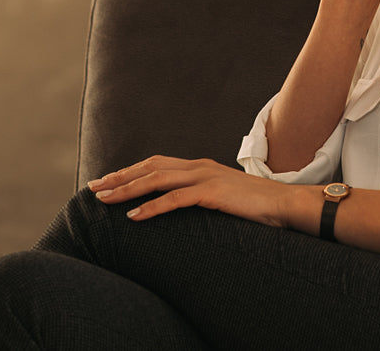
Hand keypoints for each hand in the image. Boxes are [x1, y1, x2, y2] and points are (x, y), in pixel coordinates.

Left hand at [88, 156, 297, 228]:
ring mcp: (205, 177)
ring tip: (105, 200)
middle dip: (120, 177)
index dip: (130, 171)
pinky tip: (134, 216)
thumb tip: (183, 210)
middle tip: (94, 188)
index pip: (157, 164)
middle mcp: (199, 166)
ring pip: (156, 179)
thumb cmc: (256, 207)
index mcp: (200, 167)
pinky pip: (174, 199)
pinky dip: (151, 207)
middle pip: (150, 167)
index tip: (108, 182)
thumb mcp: (223, 198)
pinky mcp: (212, 193)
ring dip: (127, 189)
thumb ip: (202, 198)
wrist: (285, 205)